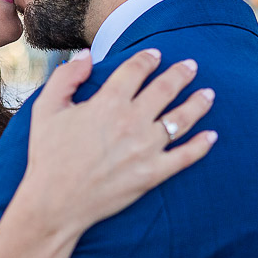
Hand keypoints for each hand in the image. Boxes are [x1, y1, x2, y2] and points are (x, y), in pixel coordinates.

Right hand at [24, 49, 216, 233]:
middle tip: (191, 66)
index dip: (147, 58)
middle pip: (165, 89)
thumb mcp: (46, 109)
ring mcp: (146, 149)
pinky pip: (185, 156)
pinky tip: (212, 136)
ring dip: (198, 103)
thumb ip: (66, 77)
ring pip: (181, 118)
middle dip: (181, 73)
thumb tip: (87, 56)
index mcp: (107, 103)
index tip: (155, 54)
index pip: (136, 70)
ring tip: (208, 94)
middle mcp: (132, 121)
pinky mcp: (153, 174)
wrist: (55, 203)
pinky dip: (201, 145)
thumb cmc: (48, 155)